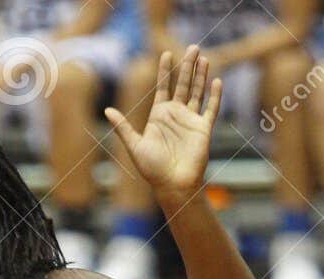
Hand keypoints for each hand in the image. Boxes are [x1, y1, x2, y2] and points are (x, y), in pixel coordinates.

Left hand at [105, 46, 221, 211]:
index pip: (163, 87)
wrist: (172, 185)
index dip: (165, 71)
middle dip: (187, 66)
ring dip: (201, 75)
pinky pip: (211, 109)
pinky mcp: (203, 129)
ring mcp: (190, 121)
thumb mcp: (134, 146)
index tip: (165, 53)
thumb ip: (123, 127)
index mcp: (159, 116)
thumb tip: (107, 110)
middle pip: (183, 84)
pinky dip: (215, 96)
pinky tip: (216, 81)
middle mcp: (176, 115)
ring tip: (203, 57)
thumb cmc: (152, 170)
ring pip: (197, 92)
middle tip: (192, 47)